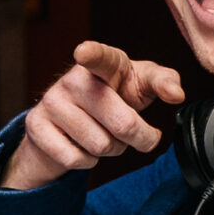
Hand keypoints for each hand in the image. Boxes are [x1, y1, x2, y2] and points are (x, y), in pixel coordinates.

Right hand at [3, 42, 178, 188]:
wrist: (67, 122)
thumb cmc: (114, 97)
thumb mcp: (141, 85)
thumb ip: (164, 82)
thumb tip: (177, 94)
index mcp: (103, 63)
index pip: (99, 56)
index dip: (92, 54)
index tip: (84, 52)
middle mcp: (73, 79)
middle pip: (122, 123)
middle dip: (139, 138)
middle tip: (140, 135)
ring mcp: (52, 102)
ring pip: (100, 145)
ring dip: (112, 149)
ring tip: (105, 136)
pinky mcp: (37, 126)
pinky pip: (76, 159)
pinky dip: (88, 161)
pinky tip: (83, 146)